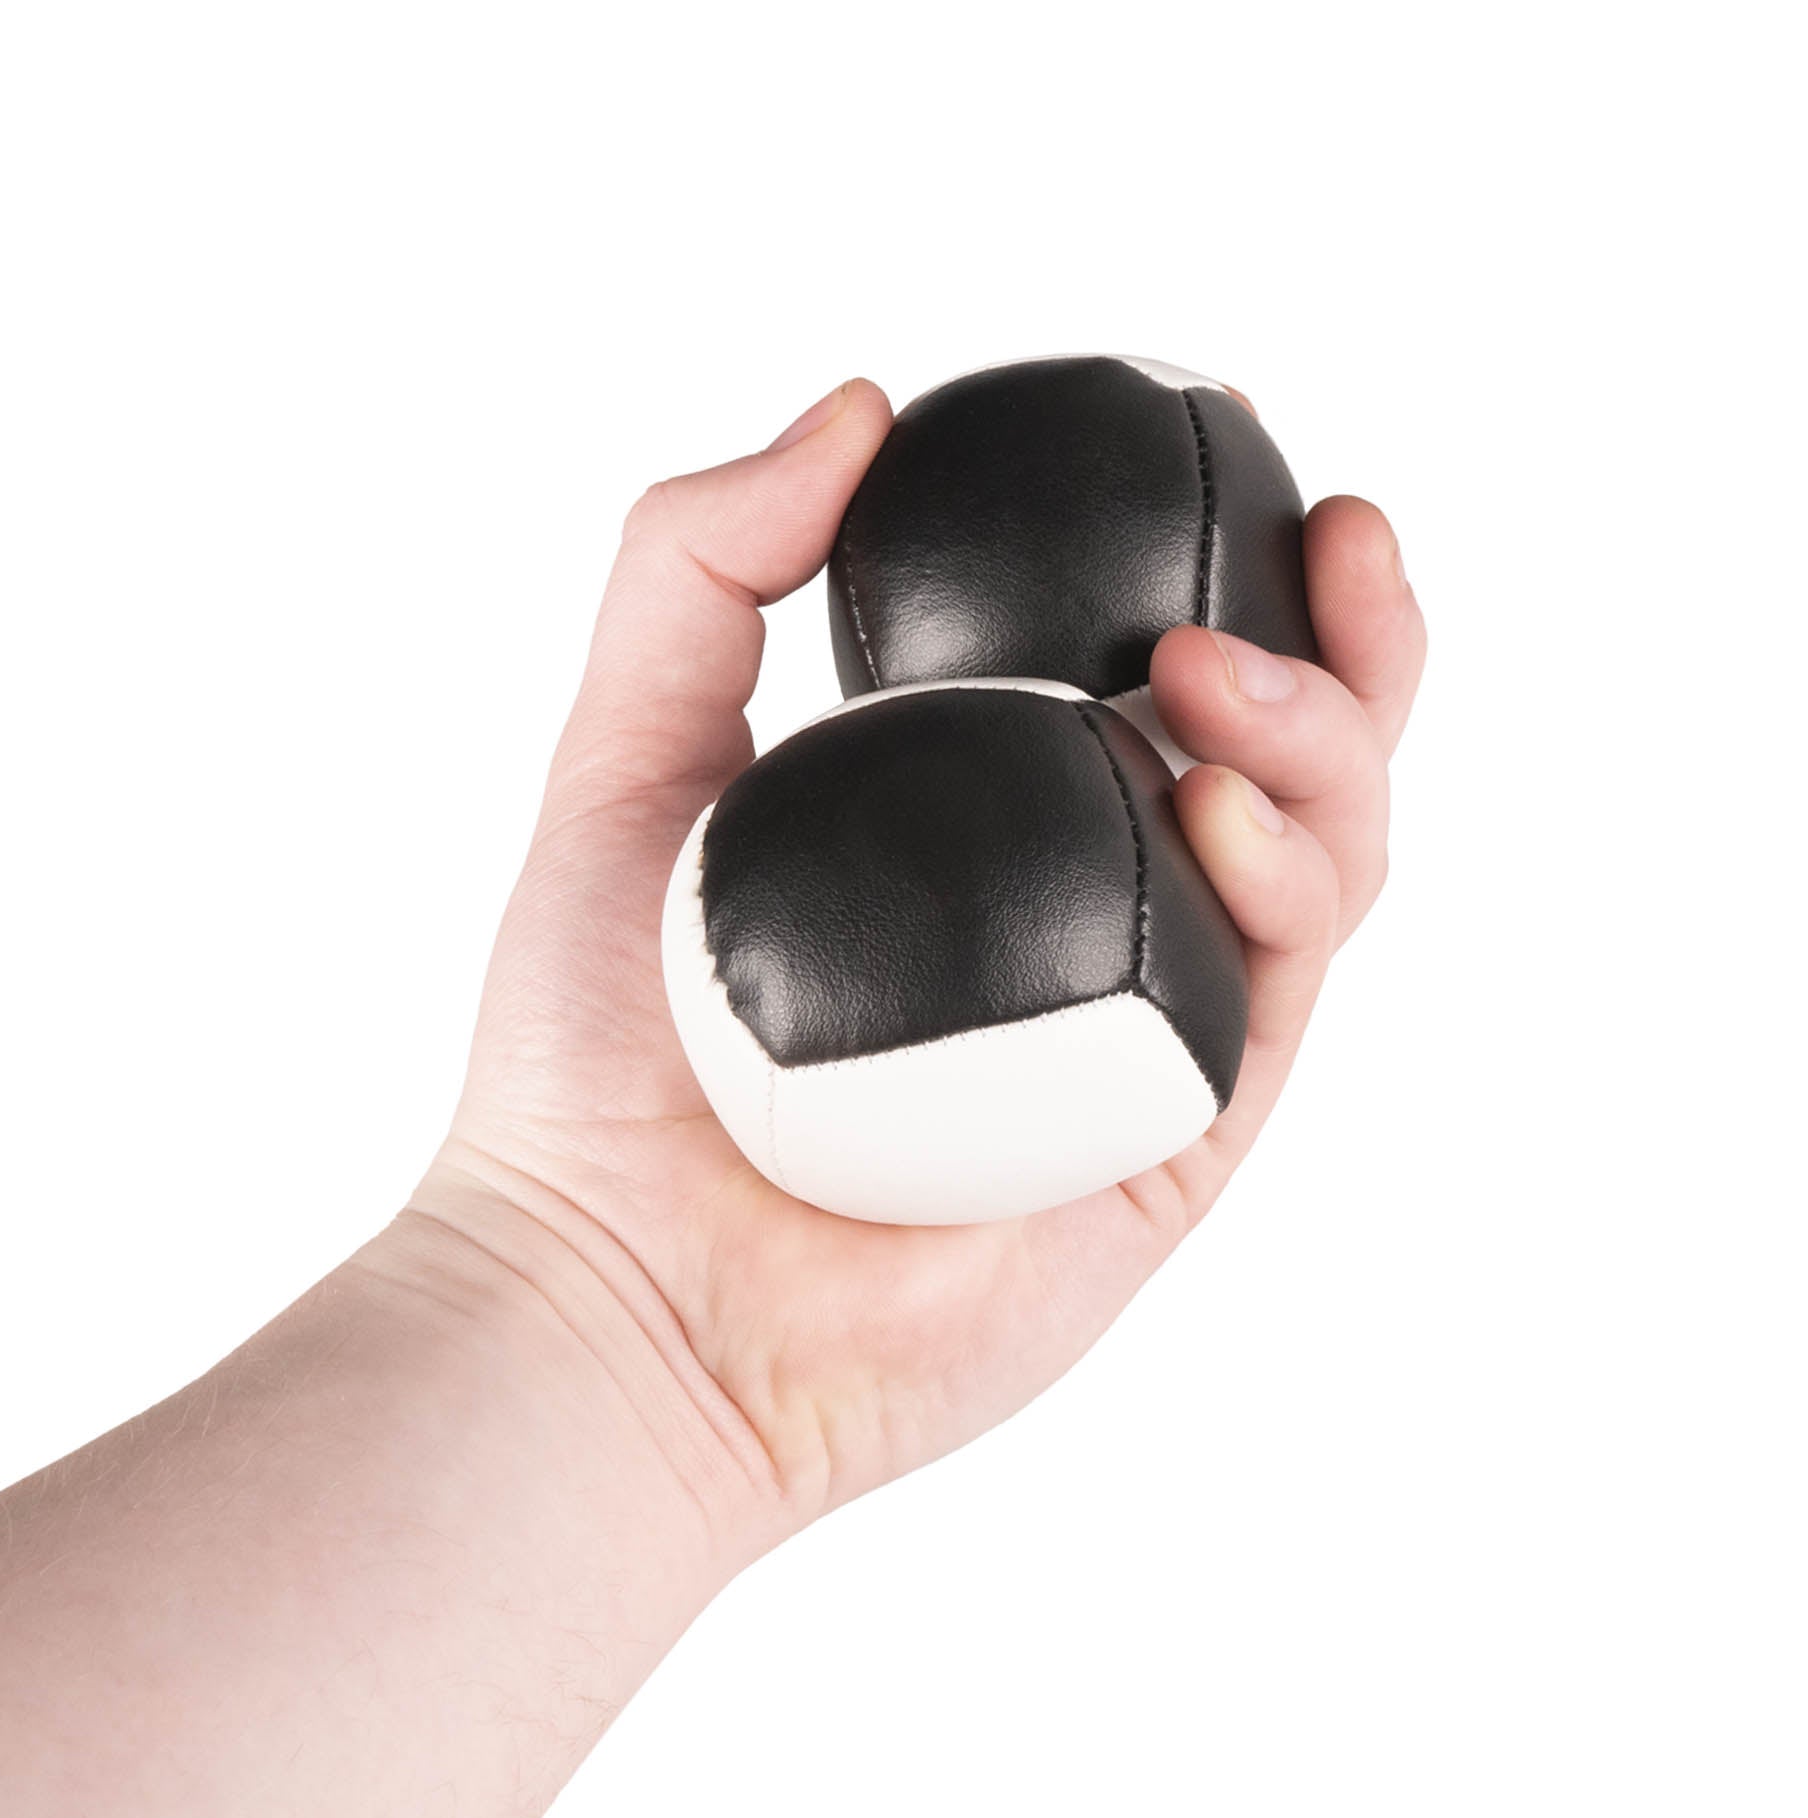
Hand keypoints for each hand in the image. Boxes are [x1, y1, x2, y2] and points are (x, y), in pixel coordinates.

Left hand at [399, 378, 1426, 1542]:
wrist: (604, 1285)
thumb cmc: (592, 1051)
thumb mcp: (623, 757)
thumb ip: (702, 566)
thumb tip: (854, 404)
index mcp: (985, 834)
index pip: (1148, 681)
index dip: (1222, 559)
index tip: (1226, 440)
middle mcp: (1082, 926)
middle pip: (1286, 763)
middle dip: (1352, 638)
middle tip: (1336, 531)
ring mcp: (1139, 1040)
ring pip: (1321, 865)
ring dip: (1325, 742)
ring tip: (1221, 667)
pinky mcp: (1169, 1149)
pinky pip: (1274, 996)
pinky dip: (1281, 886)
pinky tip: (1219, 807)